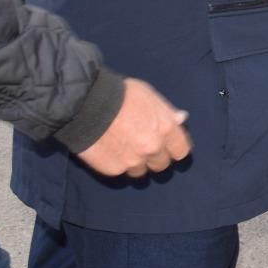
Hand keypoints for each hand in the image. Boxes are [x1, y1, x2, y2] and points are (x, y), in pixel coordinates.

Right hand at [76, 78, 191, 178]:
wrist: (87, 105)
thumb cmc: (121, 94)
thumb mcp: (150, 97)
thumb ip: (167, 113)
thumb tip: (181, 119)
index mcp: (166, 130)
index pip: (181, 151)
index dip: (173, 149)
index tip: (167, 147)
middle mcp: (153, 149)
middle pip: (161, 164)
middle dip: (154, 157)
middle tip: (142, 147)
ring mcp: (134, 161)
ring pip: (140, 171)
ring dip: (135, 163)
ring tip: (122, 149)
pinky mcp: (114, 169)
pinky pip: (120, 172)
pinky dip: (117, 164)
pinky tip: (109, 151)